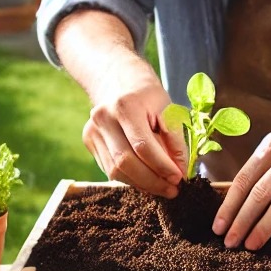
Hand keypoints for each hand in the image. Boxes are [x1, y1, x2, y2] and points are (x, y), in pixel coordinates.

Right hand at [82, 58, 187, 196]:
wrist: (119, 80)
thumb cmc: (149, 97)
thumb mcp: (169, 110)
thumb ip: (176, 141)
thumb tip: (181, 173)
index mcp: (125, 105)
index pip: (143, 145)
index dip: (162, 166)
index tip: (179, 178)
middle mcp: (103, 117)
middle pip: (126, 162)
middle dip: (152, 181)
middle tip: (172, 190)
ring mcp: (92, 130)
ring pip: (116, 170)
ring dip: (142, 184)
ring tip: (162, 187)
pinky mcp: (89, 141)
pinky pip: (109, 169)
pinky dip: (130, 179)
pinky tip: (146, 180)